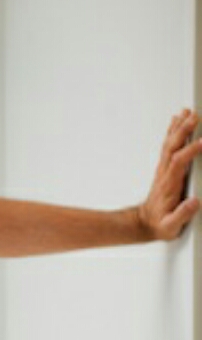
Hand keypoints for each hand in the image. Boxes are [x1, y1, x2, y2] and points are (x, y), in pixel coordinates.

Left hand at [140, 108, 201, 240]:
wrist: (144, 223)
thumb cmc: (159, 224)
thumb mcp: (170, 226)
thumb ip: (181, 215)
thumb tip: (194, 202)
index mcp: (169, 185)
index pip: (179, 163)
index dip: (190, 151)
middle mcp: (165, 173)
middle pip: (173, 148)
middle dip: (183, 131)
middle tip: (194, 116)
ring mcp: (164, 169)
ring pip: (170, 144)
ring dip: (178, 128)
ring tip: (187, 112)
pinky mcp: (165, 168)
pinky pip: (169, 147)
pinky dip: (173, 133)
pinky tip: (177, 122)